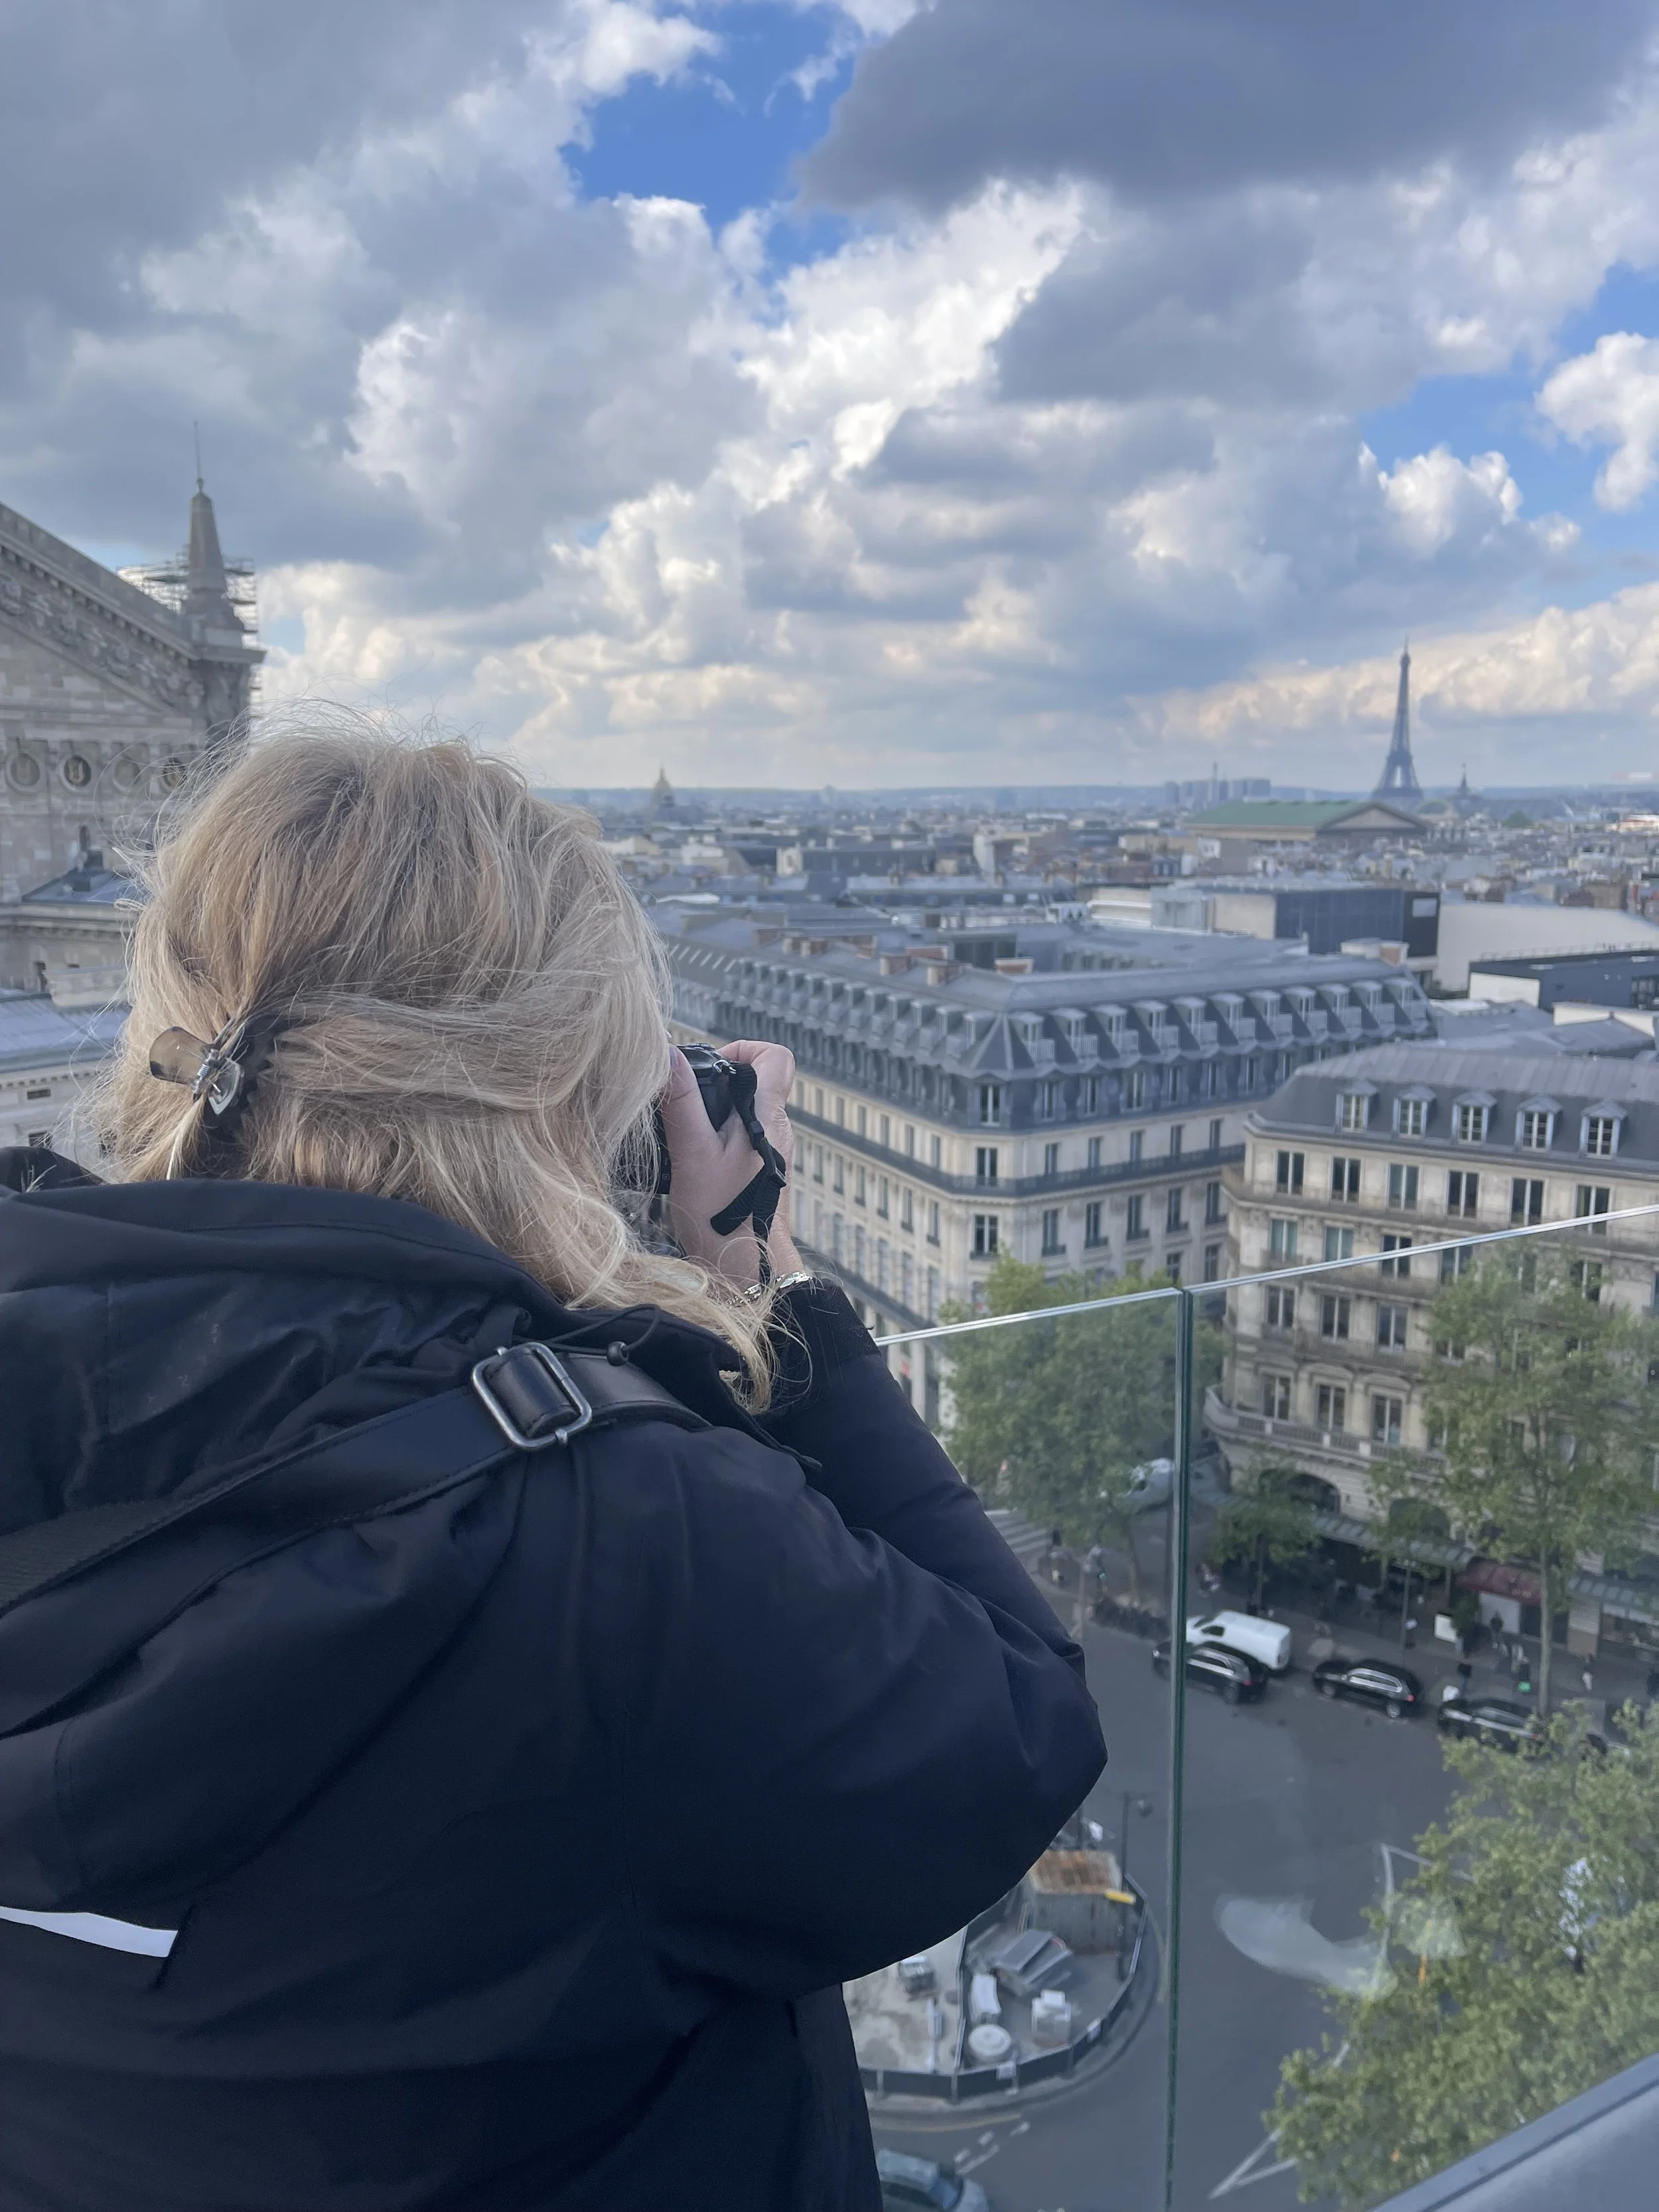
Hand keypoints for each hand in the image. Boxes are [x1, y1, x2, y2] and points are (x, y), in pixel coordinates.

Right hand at [659, 1040, 804, 1286]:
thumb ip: (682, 1102)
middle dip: (720, 1082)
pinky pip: (742, 1139)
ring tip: (685, 1134)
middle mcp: (778, 1130)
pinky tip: (694, 1159)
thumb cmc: (722, 1215)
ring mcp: (772, 1153)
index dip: (744, 1048)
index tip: (711, 1064)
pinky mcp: (761, 1173)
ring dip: (716, 1114)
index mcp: (768, 1116)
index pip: (776, 1057)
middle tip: (685, 1102)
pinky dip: (719, 1138)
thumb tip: (669, 1054)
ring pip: (747, 1112)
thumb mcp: (692, 1153)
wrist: (745, 1268)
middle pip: (756, 1082)